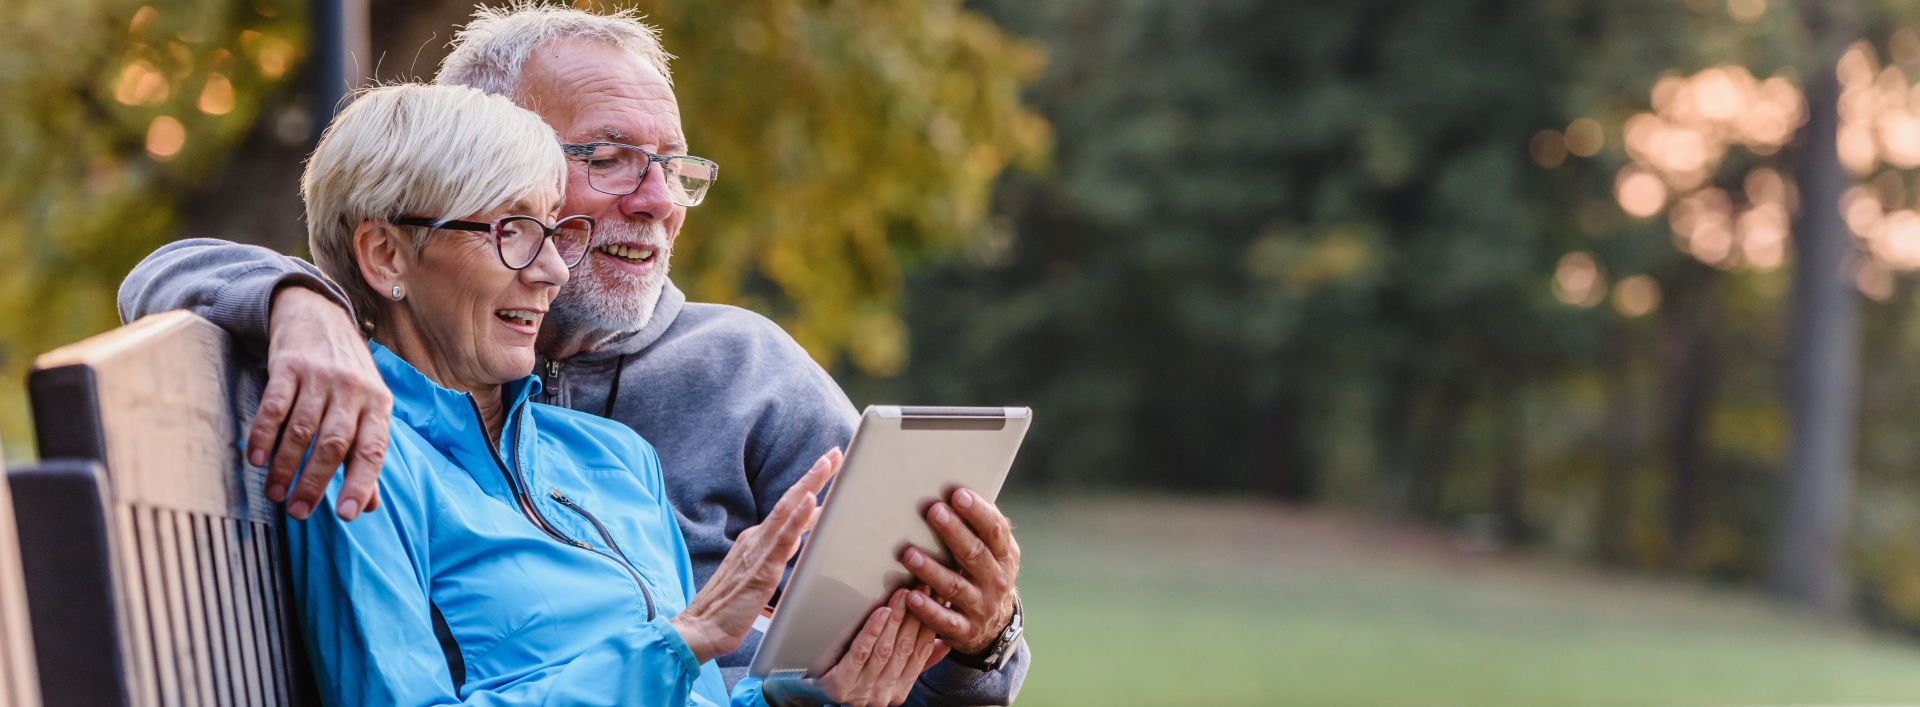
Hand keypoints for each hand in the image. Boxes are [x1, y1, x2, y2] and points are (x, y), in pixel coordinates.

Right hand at [255, 286, 391, 520]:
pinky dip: (264, 435)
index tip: (346, 515)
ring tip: (275, 493)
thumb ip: (366, 455)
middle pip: (334, 444)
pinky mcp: (289, 365)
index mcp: (378, 404)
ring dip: (287, 466)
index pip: (373, 450)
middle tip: (299, 511)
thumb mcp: (368, 407)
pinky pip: (275, 406)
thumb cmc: (347, 373)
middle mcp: (353, 390)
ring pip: (303, 429)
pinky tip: (256, 458)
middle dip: (315, 482)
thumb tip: (368, 504)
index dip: (360, 483)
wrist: (319, 315)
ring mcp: (321, 376)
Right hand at [673, 448, 840, 662]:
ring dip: (809, 486)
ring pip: (787, 511)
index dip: (808, 489)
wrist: (701, 630)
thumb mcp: (758, 579)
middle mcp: (756, 540)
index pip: (787, 510)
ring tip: (827, 464)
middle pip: (789, 501)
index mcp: (755, 542)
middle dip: (813, 476)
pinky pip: (782, 539)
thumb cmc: (728, 610)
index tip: (827, 469)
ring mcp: (758, 552)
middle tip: (834, 454)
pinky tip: (809, 500)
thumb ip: (775, 563)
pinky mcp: (761, 570)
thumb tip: (797, 551)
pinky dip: (796, 517)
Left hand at [766, 589, 949, 706]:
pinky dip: (872, 631)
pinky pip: (861, 653)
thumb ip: (914, 661)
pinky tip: (881, 611)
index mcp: (899, 690)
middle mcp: (884, 694)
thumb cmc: (845, 676)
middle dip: (916, 614)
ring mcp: (862, 692)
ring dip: (897, 618)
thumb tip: (943, 642)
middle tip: (922, 586)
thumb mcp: (884, 672)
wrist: (802, 694)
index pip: (921, 652)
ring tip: (903, 593)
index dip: (930, 622)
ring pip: (886, 649)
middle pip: (905, 647)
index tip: (936, 597)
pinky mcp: (840, 686)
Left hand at [899, 487, 1020, 655]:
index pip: (995, 531)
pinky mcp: (964, 630)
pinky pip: (945, 620)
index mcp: (1005, 555)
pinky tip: (910, 596)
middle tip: (932, 511)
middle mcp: (997, 580)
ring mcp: (981, 607)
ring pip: (955, 587)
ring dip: (931, 570)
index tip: (958, 494)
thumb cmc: (983, 573)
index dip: (978, 512)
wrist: (994, 626)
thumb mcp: (992, 552)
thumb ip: (978, 527)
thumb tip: (952, 486)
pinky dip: (927, 610)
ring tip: (908, 553)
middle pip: (974, 554)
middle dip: (953, 532)